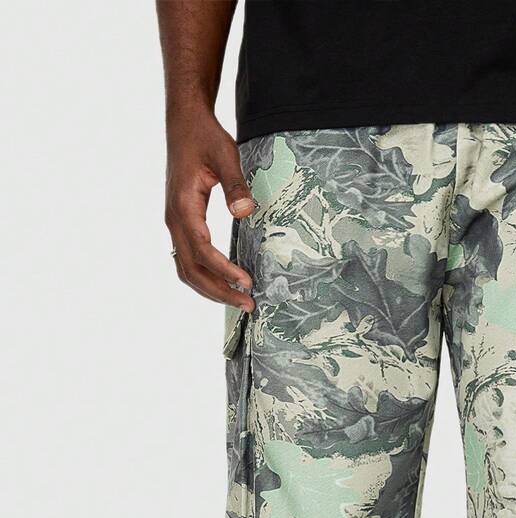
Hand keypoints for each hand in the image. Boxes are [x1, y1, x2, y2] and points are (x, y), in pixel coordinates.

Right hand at [165, 108, 255, 310]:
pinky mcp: (180, 222)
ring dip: (211, 289)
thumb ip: (236, 184)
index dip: (224, 270)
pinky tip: (223, 283)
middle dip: (219, 291)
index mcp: (183, 206)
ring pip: (186, 269)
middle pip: (192, 269)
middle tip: (248, 304)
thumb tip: (245, 212)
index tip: (247, 282)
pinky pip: (187, 259)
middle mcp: (174, 219)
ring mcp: (174, 222)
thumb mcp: (225, 155)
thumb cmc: (205, 137)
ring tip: (238, 300)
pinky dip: (203, 277)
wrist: (185, 122)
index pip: (203, 250)